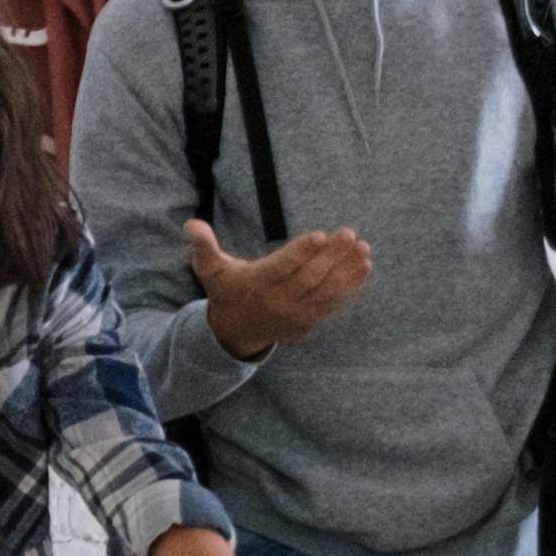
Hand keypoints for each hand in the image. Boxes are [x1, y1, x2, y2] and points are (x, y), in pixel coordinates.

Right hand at [184, 219, 372, 360]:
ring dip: (347, 270)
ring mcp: (297, 313)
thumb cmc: (227, 290)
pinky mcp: (309, 319)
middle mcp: (279, 301)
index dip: (301, 251)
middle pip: (310, 277)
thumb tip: (191, 224)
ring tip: (363, 248)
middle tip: (349, 234)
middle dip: (331, 256)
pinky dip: (350, 285)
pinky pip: (333, 302)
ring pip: (325, 290)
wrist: (235, 332)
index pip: (283, 267)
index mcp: (257, 283)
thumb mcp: (211, 269)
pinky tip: (364, 266)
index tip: (320, 235)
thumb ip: (203, 246)